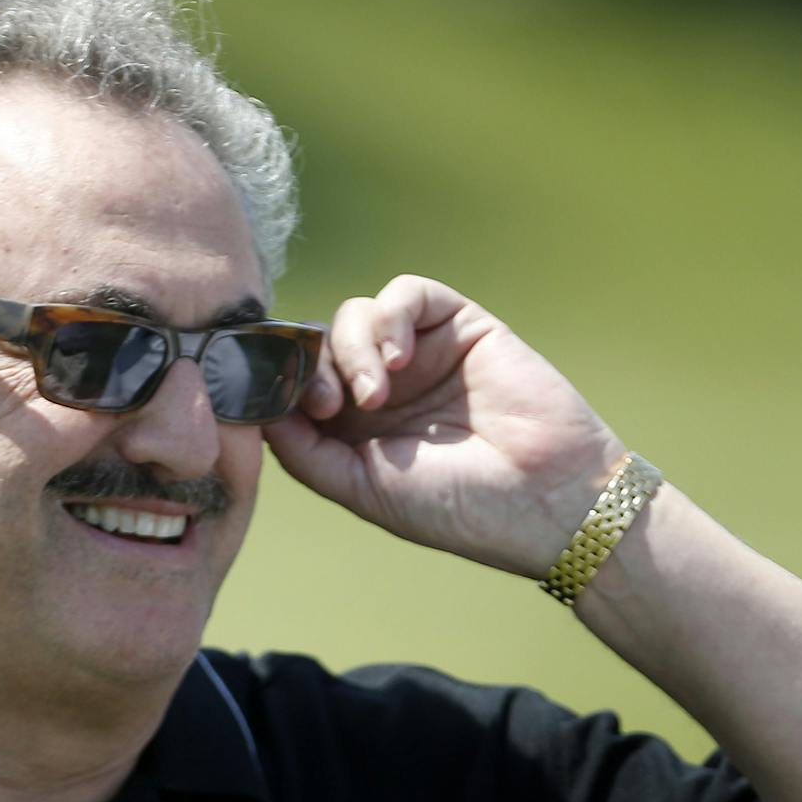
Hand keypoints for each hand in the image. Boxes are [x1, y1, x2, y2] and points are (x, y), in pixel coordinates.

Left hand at [265, 276, 623, 575]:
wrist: (546, 501)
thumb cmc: (461, 508)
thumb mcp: (363, 488)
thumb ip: (304, 450)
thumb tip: (255, 405)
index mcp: (358, 429)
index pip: (297, 380)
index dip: (277, 380)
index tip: (275, 403)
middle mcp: (386, 387)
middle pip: (317, 341)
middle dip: (308, 365)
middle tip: (326, 403)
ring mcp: (424, 354)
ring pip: (353, 314)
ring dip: (351, 348)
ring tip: (377, 395)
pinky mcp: (461, 326)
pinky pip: (408, 292)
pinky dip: (391, 317)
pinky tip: (400, 359)